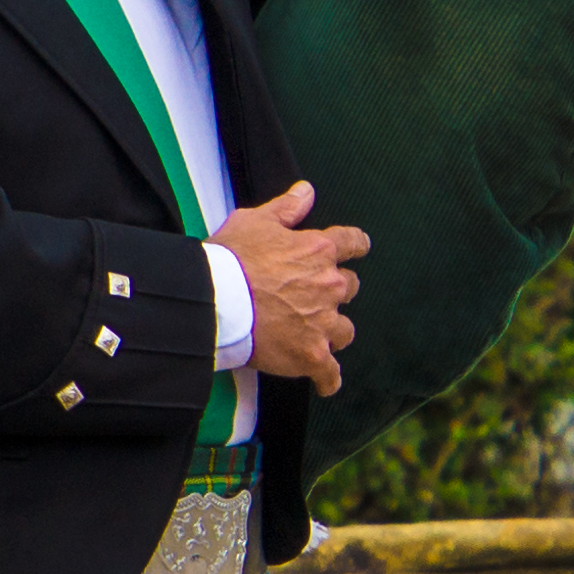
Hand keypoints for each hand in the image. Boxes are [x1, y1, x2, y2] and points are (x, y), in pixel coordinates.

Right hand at [212, 176, 371, 391]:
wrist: (215, 301)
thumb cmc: (230, 258)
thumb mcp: (255, 221)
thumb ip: (286, 208)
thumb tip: (307, 190)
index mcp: (319, 250)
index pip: (353, 243)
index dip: (356, 246)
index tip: (358, 248)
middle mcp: (329, 285)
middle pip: (350, 288)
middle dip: (336, 292)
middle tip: (313, 297)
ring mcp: (323, 323)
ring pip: (344, 331)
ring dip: (333, 332)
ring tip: (315, 337)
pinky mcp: (311, 355)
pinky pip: (330, 374)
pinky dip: (328, 379)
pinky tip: (325, 382)